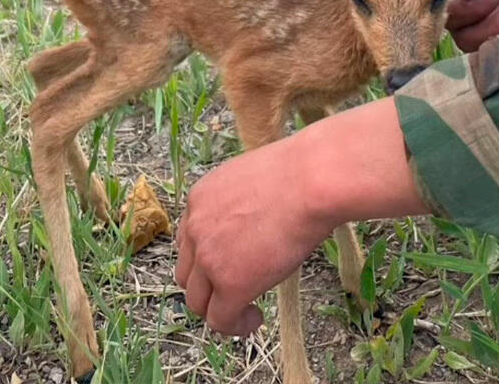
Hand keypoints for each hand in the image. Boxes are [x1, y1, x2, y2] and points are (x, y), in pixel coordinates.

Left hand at [174, 136, 332, 335]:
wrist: (310, 182)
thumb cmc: (299, 173)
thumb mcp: (254, 181)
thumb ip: (242, 205)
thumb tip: (256, 222)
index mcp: (200, 198)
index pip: (188, 238)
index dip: (206, 256)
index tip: (226, 264)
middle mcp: (195, 227)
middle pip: (187, 272)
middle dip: (207, 285)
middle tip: (232, 290)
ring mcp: (209, 257)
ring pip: (197, 301)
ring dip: (218, 309)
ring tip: (245, 310)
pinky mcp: (230, 284)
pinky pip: (220, 319)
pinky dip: (235, 325)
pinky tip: (254, 319)